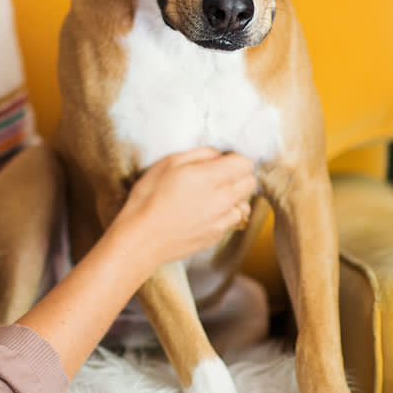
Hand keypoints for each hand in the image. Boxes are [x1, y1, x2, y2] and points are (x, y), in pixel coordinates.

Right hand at [109, 147, 256, 268]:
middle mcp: (223, 200)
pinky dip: (223, 215)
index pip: (246, 163)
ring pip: (245, 204)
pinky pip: (231, 221)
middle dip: (238, 176)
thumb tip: (217, 155)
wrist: (141, 238)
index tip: (221, 161)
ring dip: (234, 197)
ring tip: (211, 197)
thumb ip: (199, 154)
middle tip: (217, 176)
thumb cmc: (149, 198)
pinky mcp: (216, 236)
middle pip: (250, 182)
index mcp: (211, 177)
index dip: (234, 158)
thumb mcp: (168, 163)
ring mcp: (221, 221)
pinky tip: (203, 213)